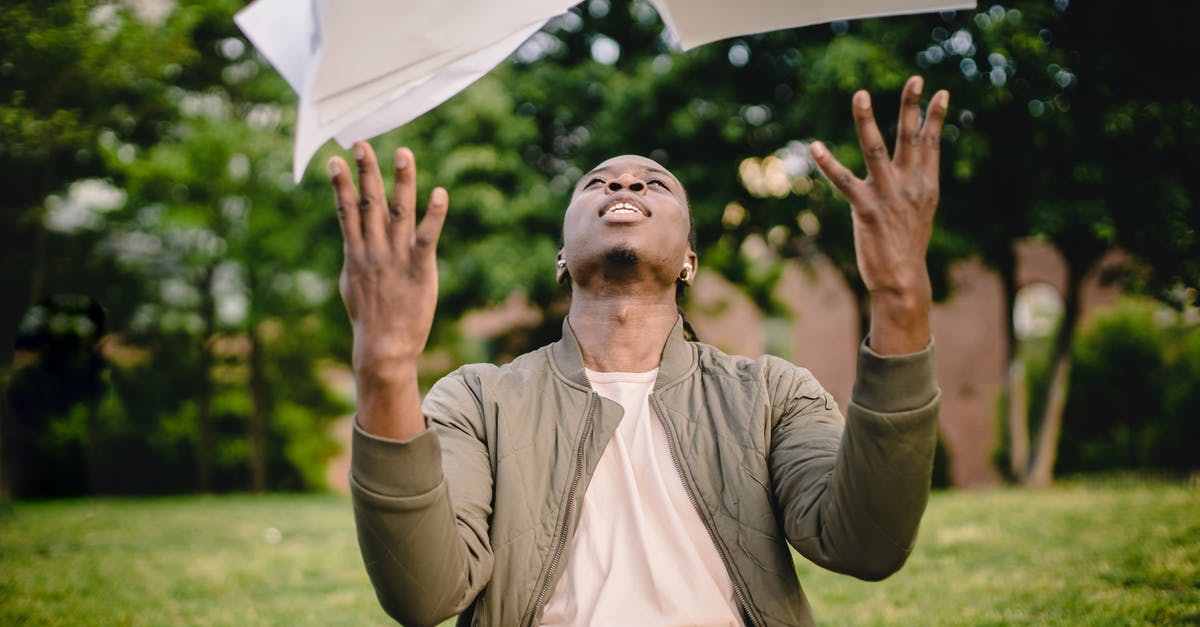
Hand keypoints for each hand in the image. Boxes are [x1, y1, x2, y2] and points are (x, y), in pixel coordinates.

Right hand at [330, 141, 447, 380]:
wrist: (383, 347)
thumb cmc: (370, 318)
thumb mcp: (352, 283)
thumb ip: (353, 257)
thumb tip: (350, 241)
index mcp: (355, 253)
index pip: (346, 210)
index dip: (340, 184)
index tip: (335, 159)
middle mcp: (373, 249)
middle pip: (368, 202)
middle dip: (365, 171)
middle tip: (361, 143)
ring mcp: (396, 257)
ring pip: (398, 211)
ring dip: (401, 181)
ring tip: (403, 153)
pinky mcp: (420, 268)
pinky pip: (426, 236)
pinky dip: (434, 215)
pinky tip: (439, 193)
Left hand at [810, 76, 947, 352]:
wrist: (902, 280)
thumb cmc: (907, 245)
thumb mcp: (920, 211)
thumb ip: (916, 186)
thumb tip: (916, 167)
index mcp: (926, 185)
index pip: (931, 144)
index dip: (934, 117)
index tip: (940, 91)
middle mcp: (910, 186)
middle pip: (911, 138)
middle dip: (912, 107)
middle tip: (916, 78)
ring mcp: (888, 195)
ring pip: (876, 149)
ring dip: (866, 121)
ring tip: (860, 94)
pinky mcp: (865, 209)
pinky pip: (843, 181)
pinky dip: (828, 163)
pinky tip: (815, 147)